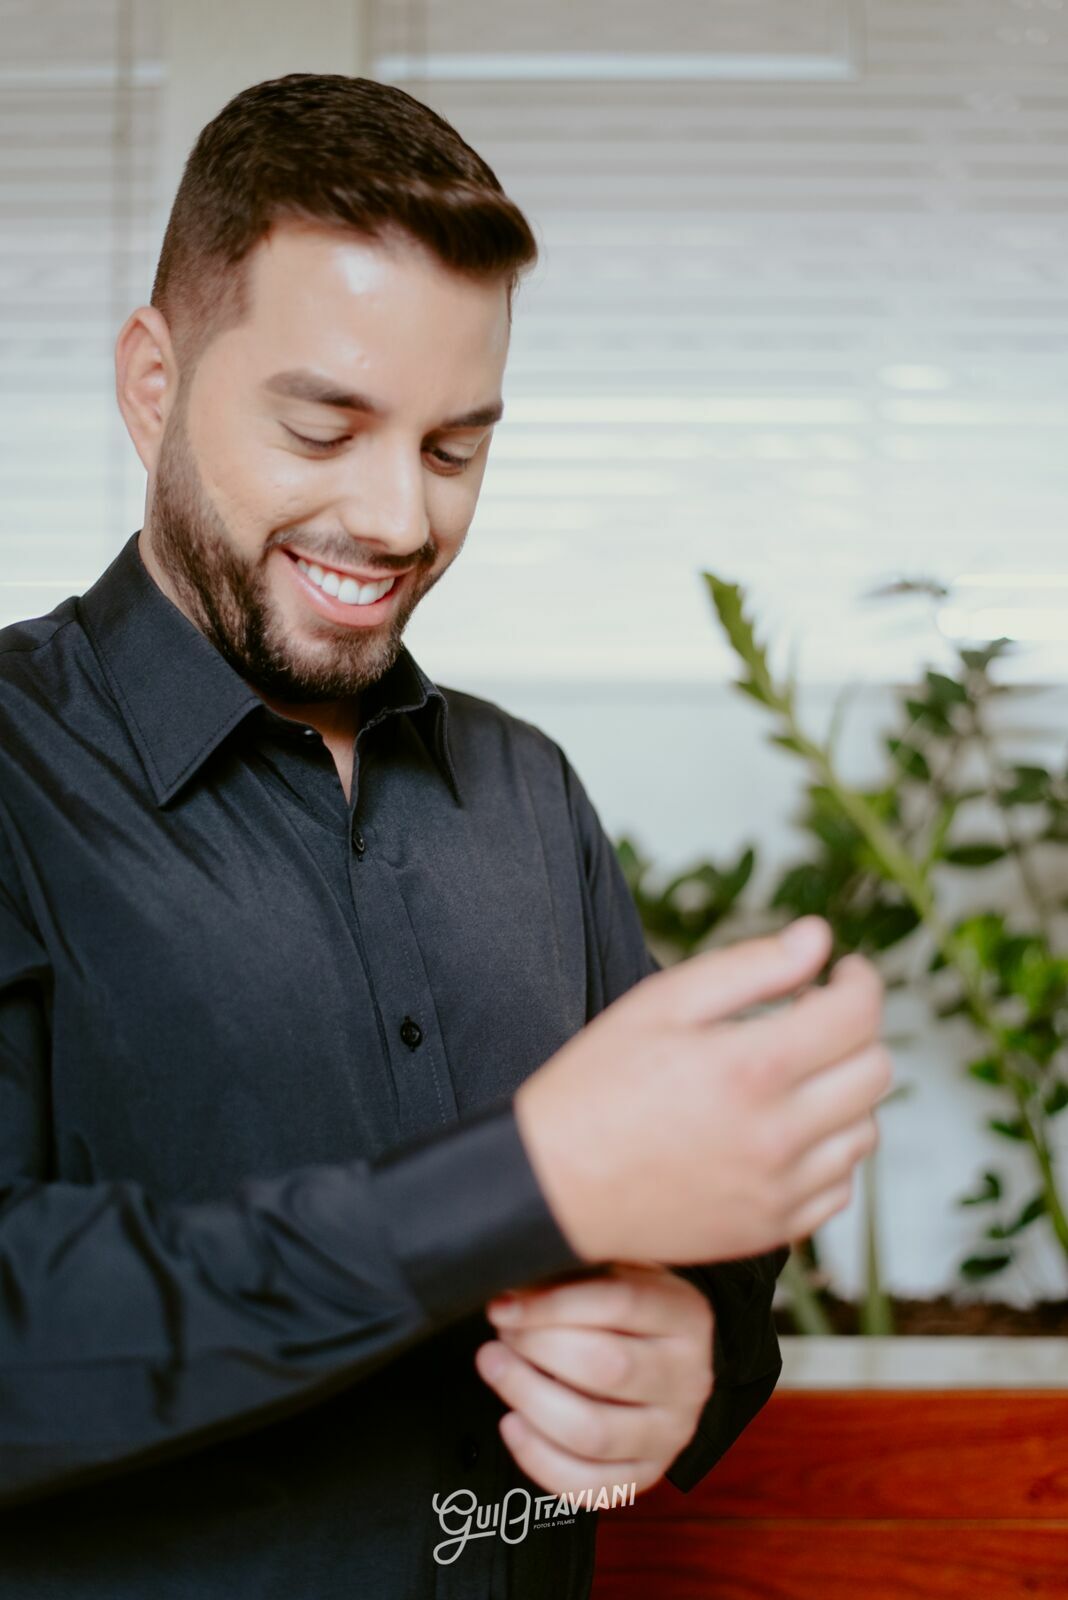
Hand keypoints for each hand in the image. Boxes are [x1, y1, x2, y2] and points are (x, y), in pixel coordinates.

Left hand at [475, 1262, 713, 1495]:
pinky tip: (511, 1423)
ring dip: (530, 1399)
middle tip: (500, 1337)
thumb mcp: (614, 1271)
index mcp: (687, 1315)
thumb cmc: (626, 1308)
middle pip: (608, 1369)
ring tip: (495, 1369)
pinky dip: (540, 1459)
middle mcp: (689, 1378)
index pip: (621, 1304)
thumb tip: (510, 1300)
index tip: (503, 1306)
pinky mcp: (648, 1475)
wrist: (667, 1355)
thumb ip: (571, 1277)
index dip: (553, 1305)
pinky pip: (590, 1486)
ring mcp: (672, 1434)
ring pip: (594, 1433)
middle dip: (537, 1350)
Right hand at [514, 915, 891, 1263]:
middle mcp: (778, 1134)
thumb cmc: (596, 1085)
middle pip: (875, 1071)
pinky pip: (840, 1185)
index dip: (859, 980)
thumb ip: (750, 966)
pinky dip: (828, 1152)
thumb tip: (818, 939)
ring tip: (795, 1077)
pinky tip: (785, 1130)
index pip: (858, 1014)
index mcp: (752, 1067)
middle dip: (853, 1032)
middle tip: (810, 1019)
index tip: (841, 973)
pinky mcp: (772, 1228)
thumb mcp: (662, 1003)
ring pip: (866, 1130)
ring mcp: (780, 1189)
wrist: (555, 1184)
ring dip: (844, 1093)